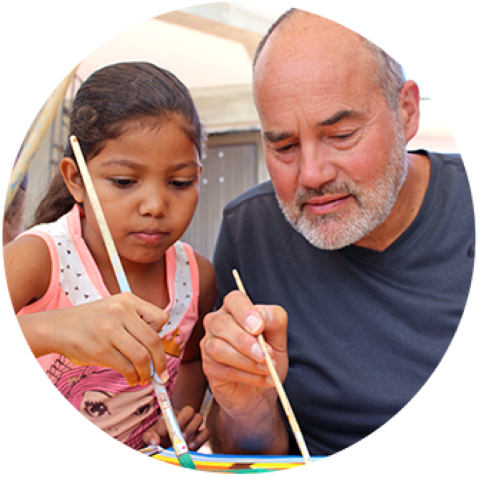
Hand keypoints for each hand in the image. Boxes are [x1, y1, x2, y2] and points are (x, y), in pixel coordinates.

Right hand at [57, 292, 168, 385]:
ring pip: (142, 356)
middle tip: (161, 373)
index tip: (157, 347)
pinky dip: (133, 376)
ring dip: (147, 372)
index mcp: (128, 300)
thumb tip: (157, 350)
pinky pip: (126, 367)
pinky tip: (132, 378)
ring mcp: (110, 330)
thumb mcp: (114, 308)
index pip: (161, 318)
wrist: (57, 327)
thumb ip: (135, 320)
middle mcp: (121, 312)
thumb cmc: (90, 321)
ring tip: (144, 378)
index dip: (161, 334)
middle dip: (160, 361)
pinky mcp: (101, 349)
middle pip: (153, 340)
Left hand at [143, 406, 209, 450]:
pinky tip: (191, 447)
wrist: (167, 448)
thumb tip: (155, 441)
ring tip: (184, 441)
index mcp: (171, 414)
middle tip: (178, 432)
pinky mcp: (200, 436)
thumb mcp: (150, 438)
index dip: (168, 421)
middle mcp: (184, 417)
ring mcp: (194, 425)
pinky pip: (206, 432)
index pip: (172, 411)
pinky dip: (200, 439)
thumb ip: (150, 437)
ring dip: (192, 429)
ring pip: (199, 418)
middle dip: (184, 419)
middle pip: (189, 409)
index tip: (162, 434)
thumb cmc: (158, 439)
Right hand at [200, 291, 288, 417]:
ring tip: (268, 368)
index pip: (234, 300)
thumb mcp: (279, 336)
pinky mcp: (209, 367)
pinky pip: (224, 369)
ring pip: (218, 348)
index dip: (245, 312)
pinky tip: (263, 379)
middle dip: (245, 342)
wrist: (262, 389)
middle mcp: (217, 322)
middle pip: (222, 324)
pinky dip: (247, 376)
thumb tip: (263, 316)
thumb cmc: (268, 356)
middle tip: (266, 355)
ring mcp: (209, 344)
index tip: (259, 328)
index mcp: (235, 309)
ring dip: (247, 361)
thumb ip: (274, 320)